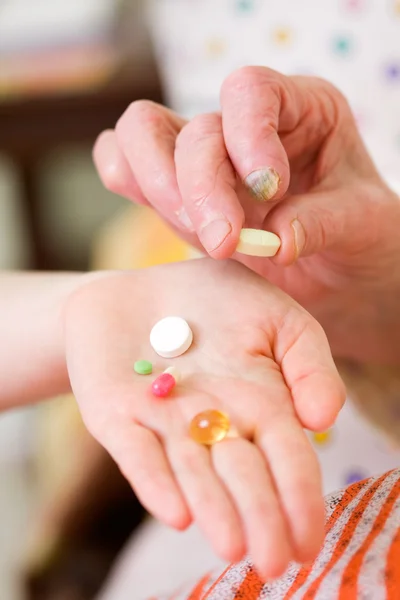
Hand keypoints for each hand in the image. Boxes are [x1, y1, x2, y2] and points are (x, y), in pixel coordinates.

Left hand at [64, 259, 344, 579]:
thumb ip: (309, 366)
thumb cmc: (218, 301)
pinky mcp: (116, 415)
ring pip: (190, 470)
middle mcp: (211, 423)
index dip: (300, 496)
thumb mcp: (280, 320)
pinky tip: (175, 510)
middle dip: (260, 515)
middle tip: (275, 560)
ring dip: (212, 506)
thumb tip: (323, 421)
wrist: (143, 287)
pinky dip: (153, 478)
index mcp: (258, 404)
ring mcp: (163, 422)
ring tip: (232, 544)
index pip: (286, 457)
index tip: (309, 540)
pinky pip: (135, 450)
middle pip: (241, 474)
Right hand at [93, 67, 399, 362]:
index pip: (251, 91)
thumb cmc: (362, 238)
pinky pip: (126, 166)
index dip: (247, 135)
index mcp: (301, 109)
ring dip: (159, 188)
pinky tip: (158, 212)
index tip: (267, 192)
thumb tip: (274, 238)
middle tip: (223, 242)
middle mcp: (245, 126)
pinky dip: (126, 181)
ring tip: (204, 240)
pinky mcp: (178, 194)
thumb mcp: (365, 224)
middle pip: (193, 127)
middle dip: (200, 187)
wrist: (341, 274)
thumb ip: (323, 223)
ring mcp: (205, 159)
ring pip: (142, 135)